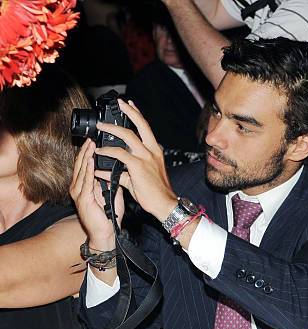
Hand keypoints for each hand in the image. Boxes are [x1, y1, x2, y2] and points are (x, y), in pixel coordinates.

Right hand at [70, 139, 124, 250]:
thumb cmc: (107, 216)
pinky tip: (91, 162)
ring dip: (86, 157)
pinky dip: (89, 171)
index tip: (94, 141)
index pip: (85, 166)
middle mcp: (78, 188)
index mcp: (85, 186)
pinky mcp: (83, 199)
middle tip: (91, 138)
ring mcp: (79, 193)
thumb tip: (117, 169)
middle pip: (81, 165)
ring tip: (90, 146)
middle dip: (86, 151)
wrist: (105, 233)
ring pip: (82, 171)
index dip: (89, 153)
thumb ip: (111, 181)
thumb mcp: (112, 194)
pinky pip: (86, 182)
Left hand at [93, 99, 177, 222]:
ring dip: (112, 128)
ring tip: (101, 126)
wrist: (165, 204)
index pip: (146, 128)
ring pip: (128, 135)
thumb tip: (105, 171)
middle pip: (141, 125)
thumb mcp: (138, 179)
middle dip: (129, 112)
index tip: (130, 105)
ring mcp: (146, 157)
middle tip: (120, 103)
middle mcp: (152, 151)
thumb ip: (122, 173)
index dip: (138, 115)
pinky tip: (100, 151)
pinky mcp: (138, 166)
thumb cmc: (155, 193)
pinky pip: (119, 153)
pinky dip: (108, 151)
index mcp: (155, 151)